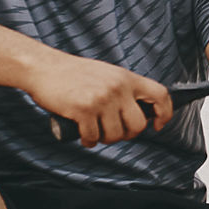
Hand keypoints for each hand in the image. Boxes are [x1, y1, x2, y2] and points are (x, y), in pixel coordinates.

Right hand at [24, 51, 172, 147]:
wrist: (43, 68)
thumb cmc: (73, 74)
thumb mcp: (106, 74)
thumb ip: (122, 88)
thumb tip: (139, 113)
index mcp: (126, 77)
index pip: (160, 95)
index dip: (164, 113)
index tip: (157, 124)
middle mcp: (117, 87)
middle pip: (138, 124)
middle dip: (128, 135)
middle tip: (114, 133)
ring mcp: (101, 99)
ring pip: (115, 135)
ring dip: (105, 139)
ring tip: (95, 132)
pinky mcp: (83, 110)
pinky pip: (93, 137)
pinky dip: (88, 141)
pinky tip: (84, 135)